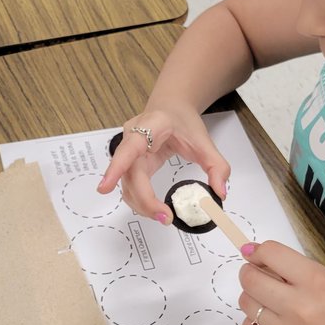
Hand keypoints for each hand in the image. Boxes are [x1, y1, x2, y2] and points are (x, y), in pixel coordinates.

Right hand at [97, 106, 230, 222]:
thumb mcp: (204, 141)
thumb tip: (219, 192)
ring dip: (142, 203)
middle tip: (166, 217)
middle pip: (129, 174)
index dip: (115, 168)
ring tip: (164, 215)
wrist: (171, 108)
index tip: (105, 188)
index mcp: (151, 126)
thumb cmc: (181, 120)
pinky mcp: (129, 162)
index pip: (129, 148)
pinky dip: (141, 199)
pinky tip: (156, 207)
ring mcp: (127, 150)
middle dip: (144, 199)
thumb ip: (216, 166)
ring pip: (126, 183)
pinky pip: (130, 184)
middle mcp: (132, 137)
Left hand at [238, 241, 324, 324]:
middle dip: (251, 272)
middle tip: (260, 275)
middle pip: (250, 279)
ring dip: (255, 297)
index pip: (270, 253)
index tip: (257, 254)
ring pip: (246, 303)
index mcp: (316, 282)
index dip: (259, 251)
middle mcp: (299, 307)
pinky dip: (257, 320)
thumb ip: (297, 268)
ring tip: (275, 301)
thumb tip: (258, 257)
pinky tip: (275, 320)